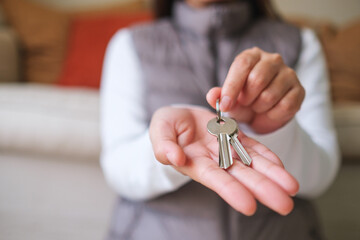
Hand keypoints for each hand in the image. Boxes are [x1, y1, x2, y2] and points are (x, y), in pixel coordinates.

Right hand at [149, 106, 298, 215]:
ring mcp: (227, 148)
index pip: (215, 178)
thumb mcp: (159, 130)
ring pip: (252, 163)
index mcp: (195, 163)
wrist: (178, 116)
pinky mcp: (235, 136)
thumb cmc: (165, 126)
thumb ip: (164, 145)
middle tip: (286, 205)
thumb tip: (175, 159)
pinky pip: (253, 147)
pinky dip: (267, 156)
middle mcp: (215, 160)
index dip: (231, 191)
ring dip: (272, 176)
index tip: (249, 206)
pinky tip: (281, 166)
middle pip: (241, 176)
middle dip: (263, 189)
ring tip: (293, 188)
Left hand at [207, 47, 304, 133]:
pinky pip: (285, 106)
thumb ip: (218, 96)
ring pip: (270, 95)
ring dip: (259, 108)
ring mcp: (289, 74)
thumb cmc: (243, 101)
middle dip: (247, 99)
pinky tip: (269, 111)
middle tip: (245, 103)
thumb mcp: (228, 99)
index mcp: (252, 56)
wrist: (263, 114)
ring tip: (257, 106)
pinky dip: (273, 115)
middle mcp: (272, 60)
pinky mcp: (299, 90)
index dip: (232, 86)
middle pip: (257, 79)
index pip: (242, 64)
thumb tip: (212, 95)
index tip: (225, 105)